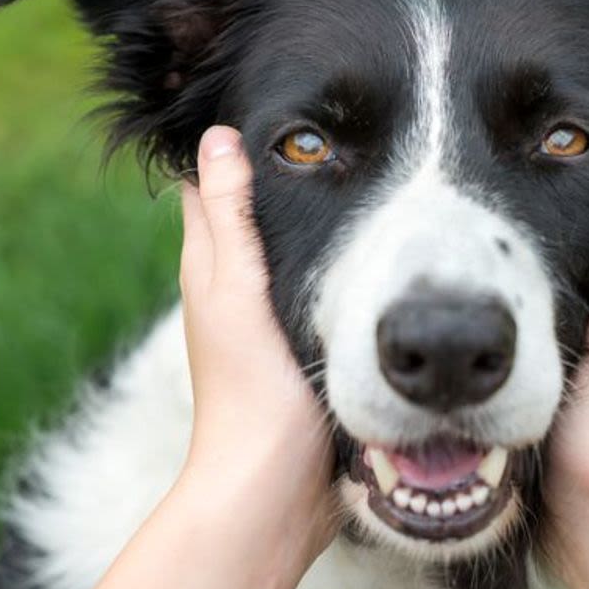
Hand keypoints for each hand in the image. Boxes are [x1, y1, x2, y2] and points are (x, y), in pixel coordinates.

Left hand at [178, 125, 337, 558]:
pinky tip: (380, 244)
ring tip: (366, 170)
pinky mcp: (308, 345)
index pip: (210, 183)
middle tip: (342, 128)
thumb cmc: (251, 387)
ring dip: (319, 214)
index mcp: (209, 266)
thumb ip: (230, 217)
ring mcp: (271, 317)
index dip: (233, 142)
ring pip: (295, 245)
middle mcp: (235, 286)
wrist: (276, 483)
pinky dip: (339, 257)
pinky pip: (322, 283)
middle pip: (255, 210)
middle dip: (286, 172)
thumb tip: (218, 137)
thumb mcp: (234, 290)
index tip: (280, 105)